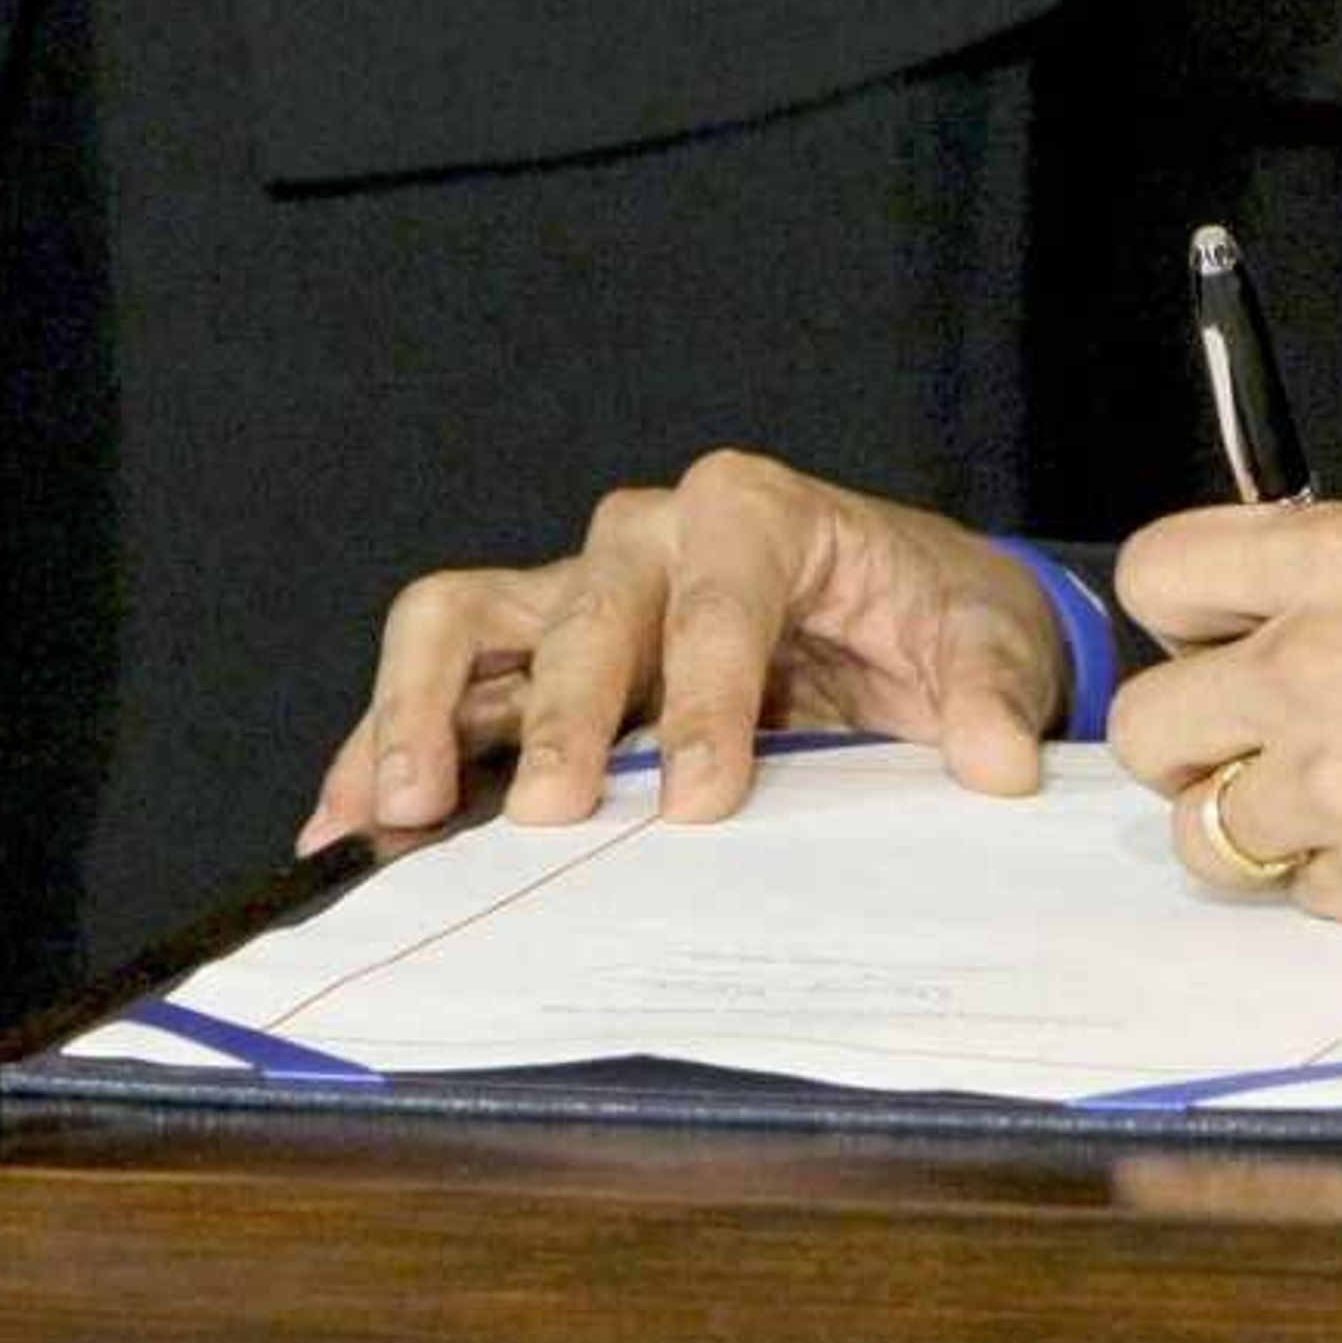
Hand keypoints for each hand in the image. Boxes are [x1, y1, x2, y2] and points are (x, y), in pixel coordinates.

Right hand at [297, 446, 1066, 846]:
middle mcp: (646, 537)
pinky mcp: (525, 655)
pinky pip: (434, 682)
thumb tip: (997, 760)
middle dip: (564, 714)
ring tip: (401, 811)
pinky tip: (344, 828)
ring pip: (461, 620)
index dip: (707, 697)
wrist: (903, 619)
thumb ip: (988, 692)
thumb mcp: (985, 639)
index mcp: (756, 514)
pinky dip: (378, 746)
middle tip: (556, 815)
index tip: (706, 799)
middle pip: (583, 611)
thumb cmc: (931, 614)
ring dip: (419, 710)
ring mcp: (573, 593)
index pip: (717, 597)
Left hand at [1106, 500, 1341, 940]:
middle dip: (1198, 744)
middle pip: (1150, 728)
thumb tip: (1279, 631)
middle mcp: (1314, 668)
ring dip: (1264, 828)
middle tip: (1277, 748)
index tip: (1229, 643)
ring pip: (1207, 835)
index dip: (1187, 620)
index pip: (1159, 578)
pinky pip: (1304, 900)